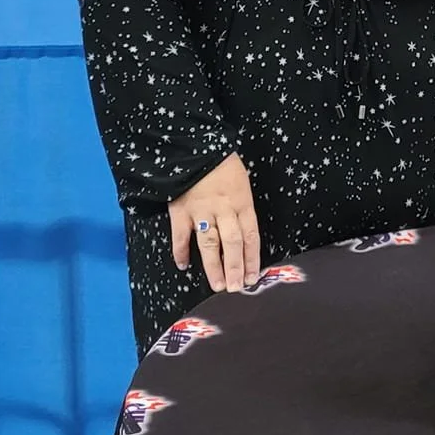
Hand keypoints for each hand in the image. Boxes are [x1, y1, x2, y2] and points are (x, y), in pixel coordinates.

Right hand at [169, 154, 260, 292]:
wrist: (196, 146)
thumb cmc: (223, 164)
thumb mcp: (241, 182)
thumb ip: (241, 207)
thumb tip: (243, 235)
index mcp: (242, 202)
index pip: (250, 236)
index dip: (253, 259)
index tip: (254, 278)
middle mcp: (224, 209)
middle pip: (232, 243)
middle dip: (236, 268)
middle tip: (237, 288)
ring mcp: (201, 211)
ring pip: (209, 244)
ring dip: (214, 267)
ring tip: (219, 285)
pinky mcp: (180, 210)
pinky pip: (180, 236)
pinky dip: (181, 252)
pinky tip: (183, 266)